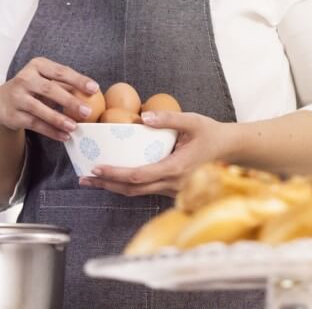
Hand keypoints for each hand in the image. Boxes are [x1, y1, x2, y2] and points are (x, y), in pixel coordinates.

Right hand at [0, 57, 98, 141]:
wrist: (2, 102)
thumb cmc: (33, 89)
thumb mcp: (45, 81)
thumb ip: (65, 85)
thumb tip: (94, 94)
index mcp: (37, 65)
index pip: (60, 72)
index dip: (78, 80)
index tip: (95, 89)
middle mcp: (24, 78)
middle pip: (49, 89)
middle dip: (70, 101)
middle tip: (88, 112)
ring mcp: (17, 96)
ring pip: (39, 108)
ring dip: (59, 119)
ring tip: (75, 127)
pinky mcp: (13, 114)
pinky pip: (34, 123)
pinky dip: (50, 131)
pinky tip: (64, 136)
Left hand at [79, 111, 234, 196]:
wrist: (228, 149)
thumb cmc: (210, 132)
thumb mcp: (192, 120)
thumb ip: (168, 118)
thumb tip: (142, 118)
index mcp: (176, 168)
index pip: (139, 176)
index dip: (116, 175)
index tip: (97, 168)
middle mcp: (173, 184)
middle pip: (133, 189)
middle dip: (106, 185)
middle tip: (83, 178)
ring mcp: (172, 189)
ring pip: (137, 192)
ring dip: (113, 187)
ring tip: (90, 180)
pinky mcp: (170, 188)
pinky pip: (144, 190)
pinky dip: (125, 185)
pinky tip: (111, 178)